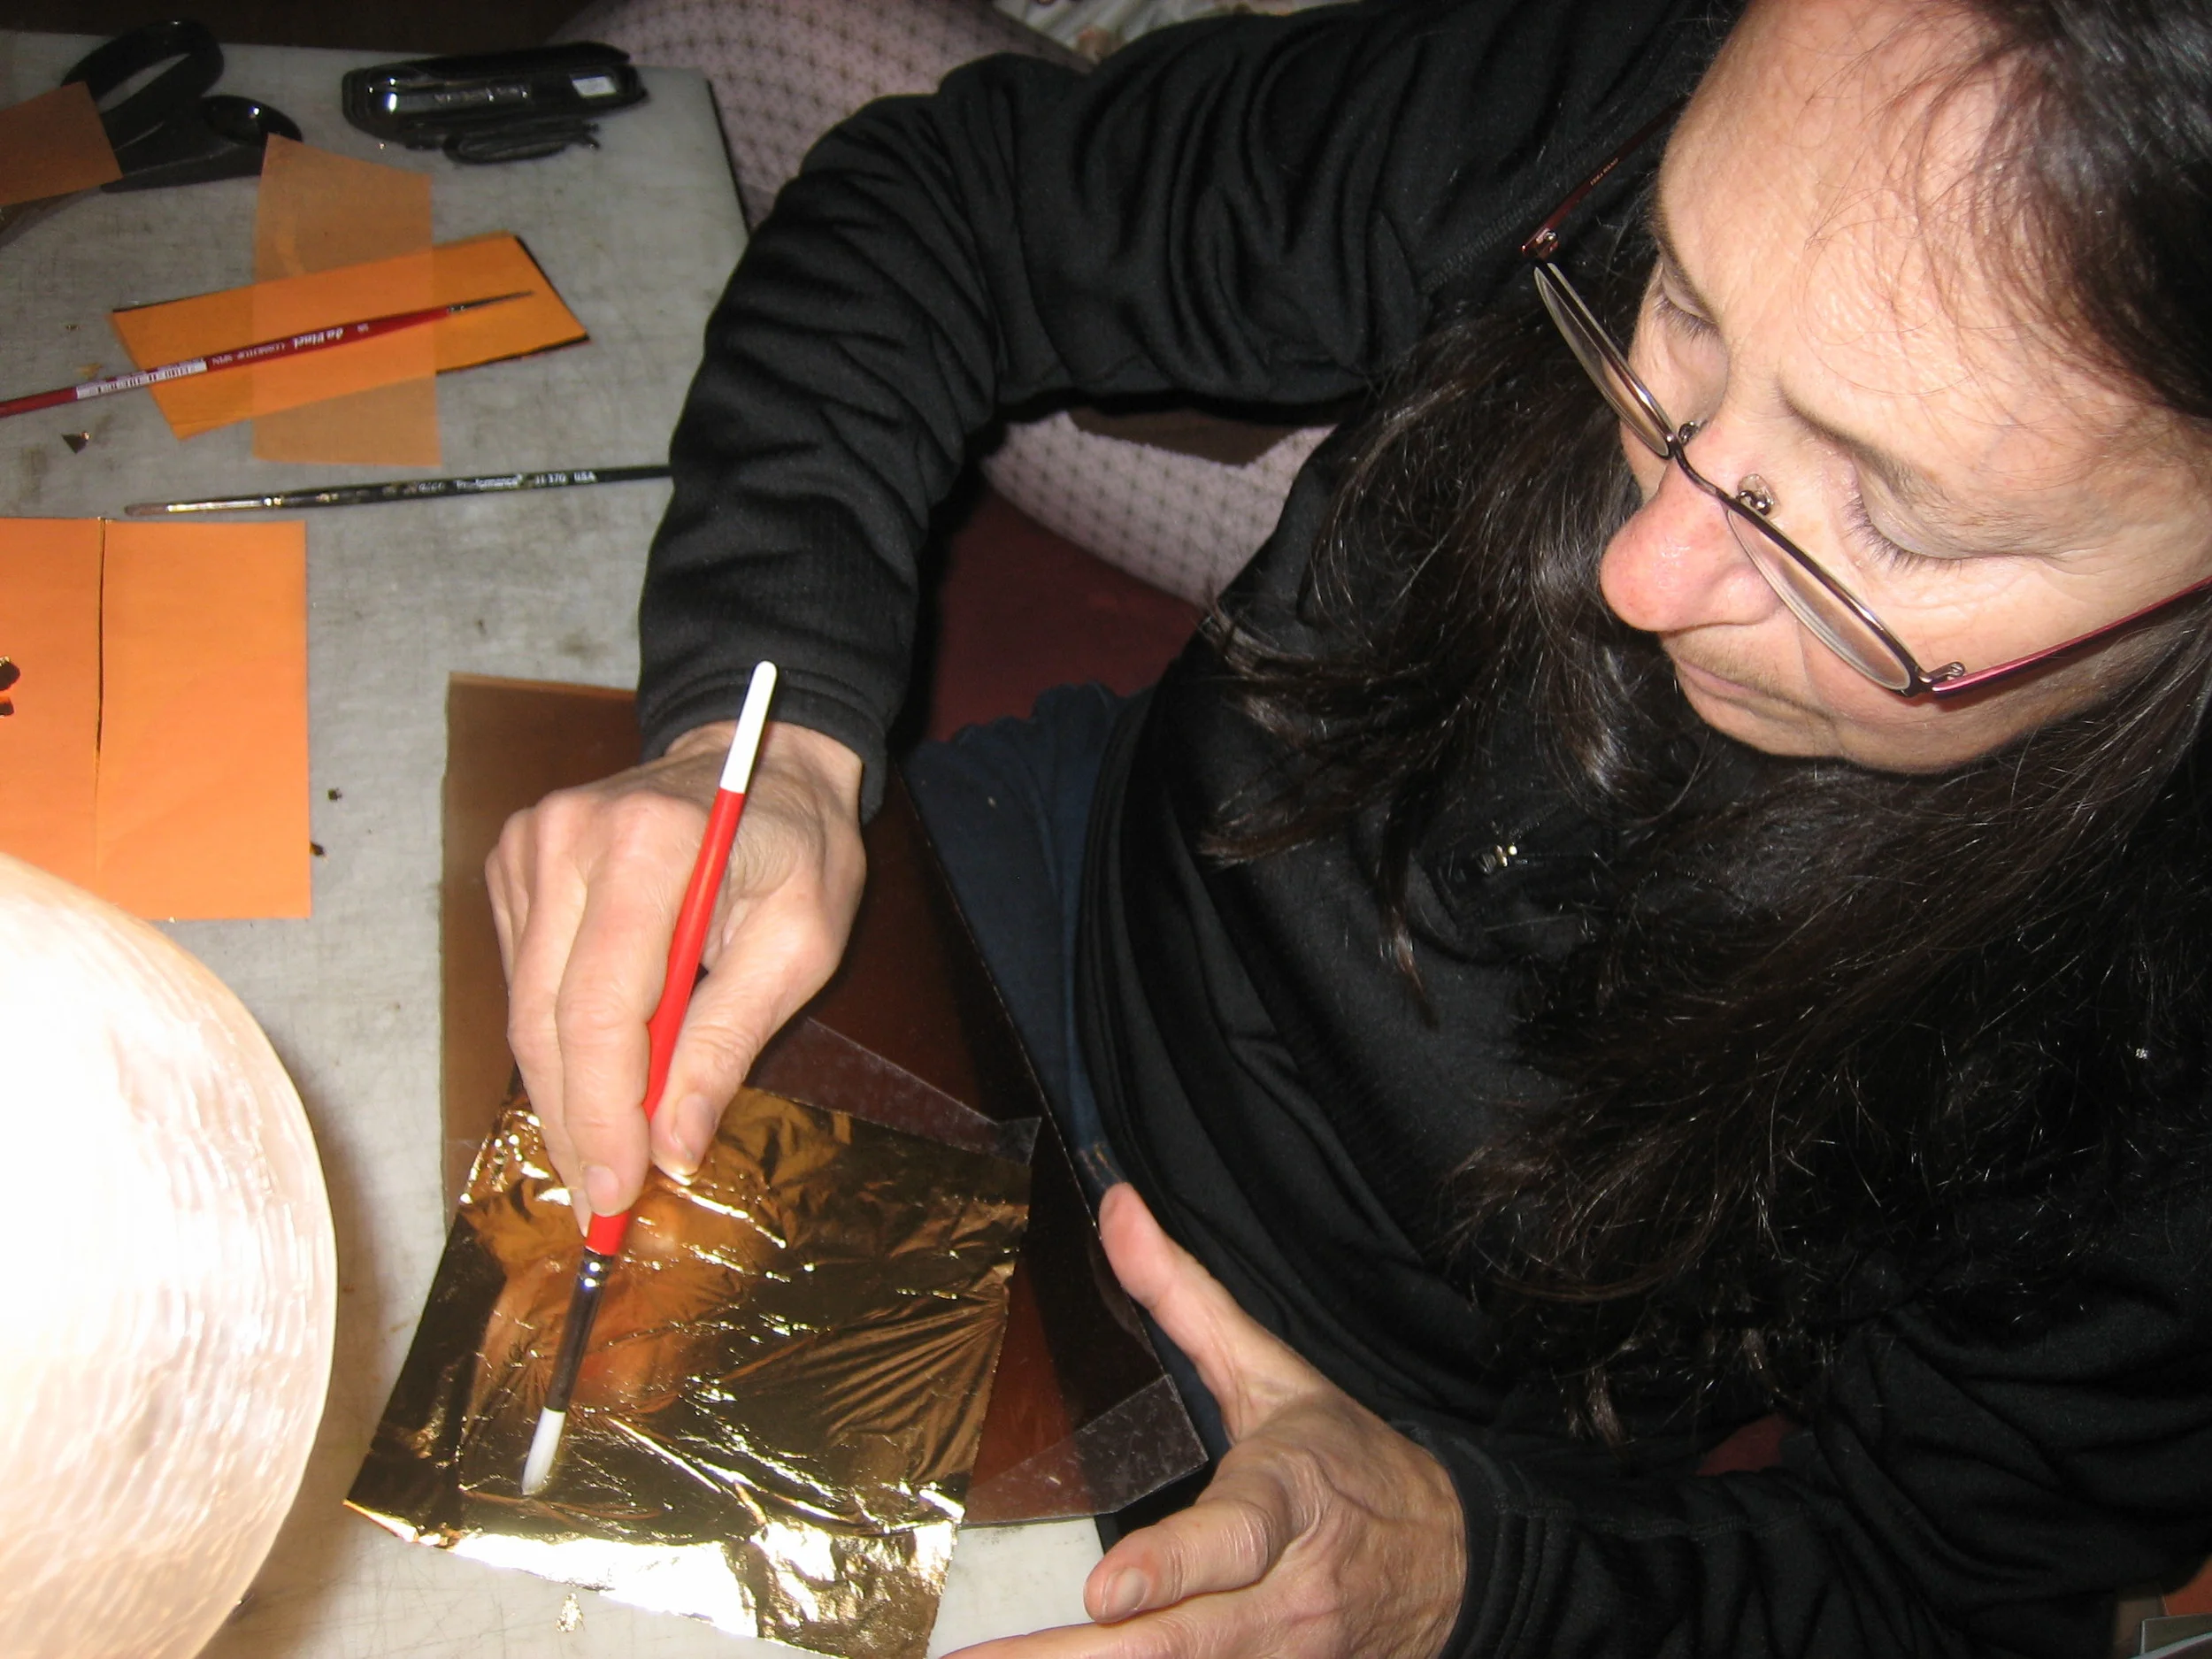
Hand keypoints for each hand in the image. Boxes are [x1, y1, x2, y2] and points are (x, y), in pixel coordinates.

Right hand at [486, 718, 865, 1224]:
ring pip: (523, 1008)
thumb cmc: (798, 845)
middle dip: (574, 1123)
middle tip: (602, 1203)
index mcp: (651, 846)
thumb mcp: (801, 942)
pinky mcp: (515, 864)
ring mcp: (529, 846)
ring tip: (602, 1157)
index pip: (600, 1009)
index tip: (617, 1188)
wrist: (761, 755)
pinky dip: (556, 1041)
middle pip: (544, 1019)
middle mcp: (569, 838)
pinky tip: (597, 1077)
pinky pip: (523, 979)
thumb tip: (673, 1146)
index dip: (602, 1113)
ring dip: (561, 1092)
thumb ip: (731, 1040)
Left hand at [954, 1185, 1465, 1658]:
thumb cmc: (1350, 1464)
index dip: (1168, 1568)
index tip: (1104, 1591)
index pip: (1229, 1539)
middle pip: (1180, 1643)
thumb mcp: (1275, 1374)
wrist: (1455, 1566)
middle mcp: (1283, 1595)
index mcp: (1285, 1501)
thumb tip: (1115, 1207)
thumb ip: (1185, 1297)